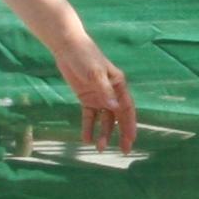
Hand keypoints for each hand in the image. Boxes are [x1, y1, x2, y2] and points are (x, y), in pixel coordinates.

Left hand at [54, 27, 135, 153]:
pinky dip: (89, 127)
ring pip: (104, 119)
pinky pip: (89, 116)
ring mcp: (99, 95)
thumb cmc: (85, 56)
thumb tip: (115, 108)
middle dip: (122, 134)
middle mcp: (111, 92)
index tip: (131, 140)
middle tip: (125, 151)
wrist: (67, 47)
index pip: (127, 108)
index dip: (130, 125)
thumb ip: (104, 91)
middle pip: (119, 117)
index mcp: (118, 85)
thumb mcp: (95, 73)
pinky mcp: (86, 97)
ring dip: (104, 133)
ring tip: (100, 148)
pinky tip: (86, 138)